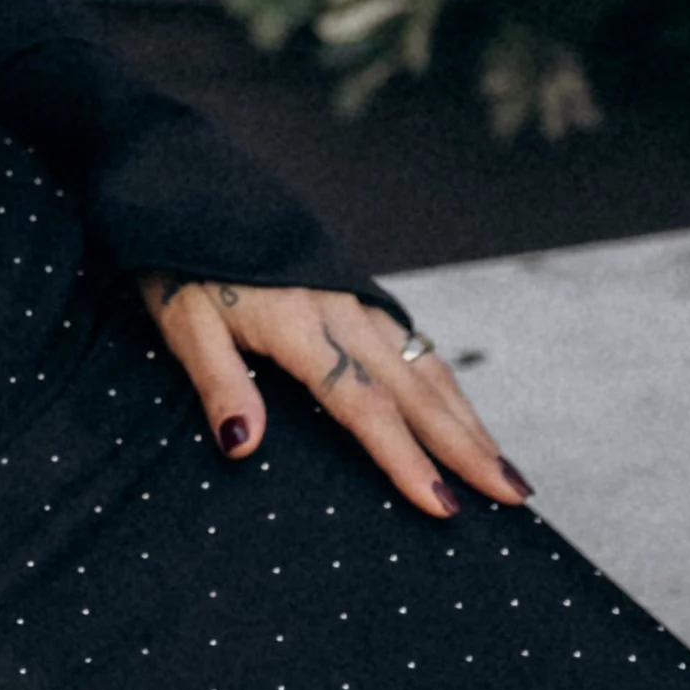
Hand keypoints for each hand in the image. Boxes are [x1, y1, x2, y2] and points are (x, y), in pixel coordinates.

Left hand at [138, 274, 534, 520]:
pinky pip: (412, 344)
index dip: (403, 458)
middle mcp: (338, 309)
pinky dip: (446, 385)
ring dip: (468, 420)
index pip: (362, 404)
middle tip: (515, 497)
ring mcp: (351, 296)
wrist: (184, 182)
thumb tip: (244, 446)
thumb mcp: (179, 322)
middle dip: (467, 447)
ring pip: (425, 366)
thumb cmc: (175, 261)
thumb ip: (217, 381)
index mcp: (296, 323)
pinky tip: (461, 414)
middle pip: (415, 389)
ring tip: (507, 470)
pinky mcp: (351, 288)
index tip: (443, 506)